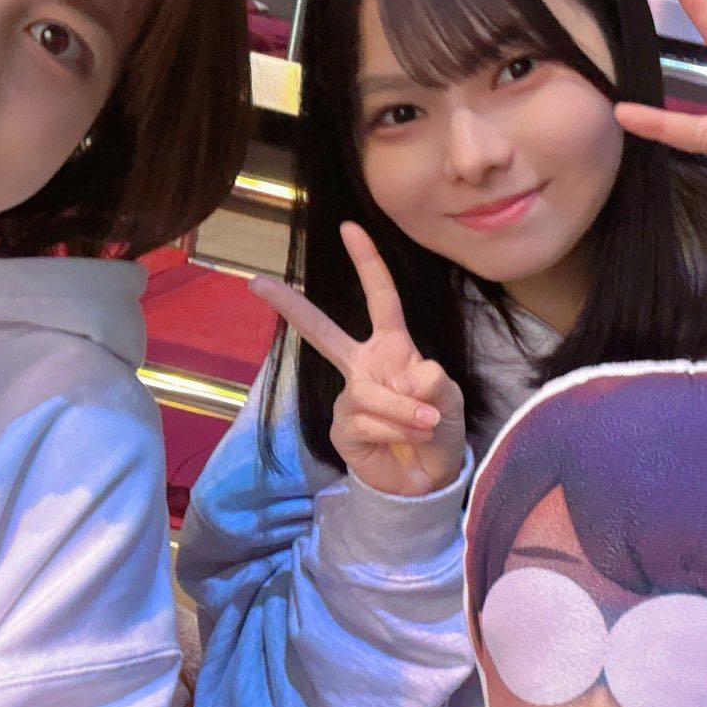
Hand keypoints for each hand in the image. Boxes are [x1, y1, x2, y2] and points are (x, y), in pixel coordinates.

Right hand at [249, 223, 466, 496]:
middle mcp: (363, 367)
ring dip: (405, 412)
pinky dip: (394, 430)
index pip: (380, 298)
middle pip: (322, 332)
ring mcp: (350, 398)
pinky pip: (366, 421)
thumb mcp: (449, 399)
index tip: (350, 228)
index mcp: (391, 348)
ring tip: (424, 426)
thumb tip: (414, 375)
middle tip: (257, 283)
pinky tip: (402, 441)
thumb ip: (436, 383)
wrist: (427, 478)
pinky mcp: (342, 428)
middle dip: (291, 307)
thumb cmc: (438, 428)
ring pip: (371, 393)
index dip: (367, 263)